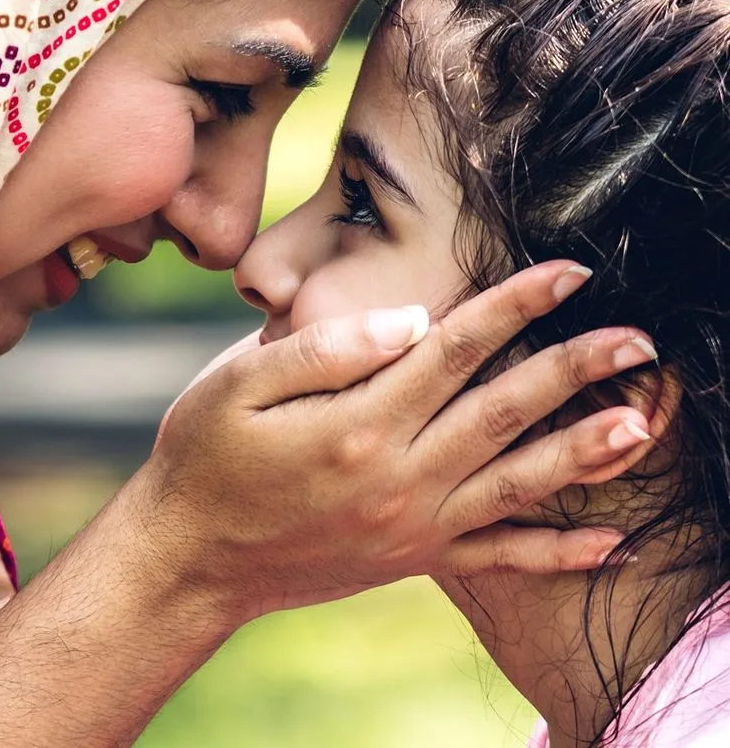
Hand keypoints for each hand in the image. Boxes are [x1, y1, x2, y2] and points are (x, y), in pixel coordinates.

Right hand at [138, 261, 654, 624]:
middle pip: (505, 411)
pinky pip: (496, 560)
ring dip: (586, 451)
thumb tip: (415, 321)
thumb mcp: (237, 385)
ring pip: (517, 484)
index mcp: (359, 422)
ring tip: (644, 422)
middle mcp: (398, 477)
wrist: (188, 560)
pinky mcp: (410, 561)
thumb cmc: (203, 458)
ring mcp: (410, 525)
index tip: (568, 272)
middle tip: (638, 339)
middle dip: (576, 368)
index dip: (517, 304)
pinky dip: (554, 554)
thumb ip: (327, 348)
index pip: (457, 347)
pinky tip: (605, 545)